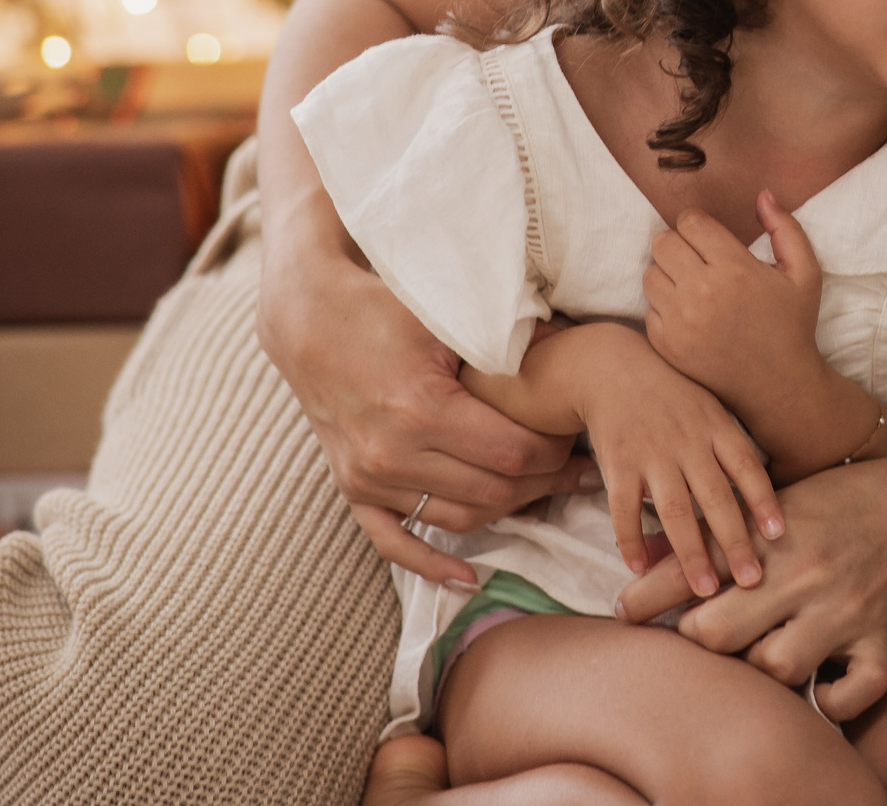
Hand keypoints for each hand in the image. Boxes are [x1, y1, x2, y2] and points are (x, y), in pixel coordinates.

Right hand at [258, 244, 589, 584]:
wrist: (310, 321)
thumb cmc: (385, 309)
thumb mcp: (447, 318)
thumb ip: (505, 343)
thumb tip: (570, 348)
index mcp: (423, 409)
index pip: (513, 451)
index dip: (554, 449)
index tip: (576, 436)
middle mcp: (392, 453)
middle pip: (493, 490)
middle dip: (543, 482)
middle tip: (574, 468)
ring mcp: (368, 478)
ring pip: (458, 517)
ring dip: (507, 511)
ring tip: (544, 494)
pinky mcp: (352, 489)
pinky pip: (394, 543)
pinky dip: (431, 564)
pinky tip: (466, 577)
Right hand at [571, 324, 785, 595]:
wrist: (613, 365)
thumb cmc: (672, 392)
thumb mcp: (710, 405)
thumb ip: (733, 445)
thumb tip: (769, 492)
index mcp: (715, 426)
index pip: (747, 466)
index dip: (764, 500)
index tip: (780, 535)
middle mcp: (687, 441)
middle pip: (715, 498)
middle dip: (734, 542)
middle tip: (752, 581)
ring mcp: (651, 453)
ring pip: (674, 510)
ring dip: (690, 552)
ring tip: (704, 590)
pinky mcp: (617, 462)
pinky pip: (623, 507)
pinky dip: (630, 539)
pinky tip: (639, 568)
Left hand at [616, 459, 886, 720]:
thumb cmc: (837, 506)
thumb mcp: (772, 506)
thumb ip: (711, 537)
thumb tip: (642, 560)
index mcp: (773, 539)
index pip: (692, 574)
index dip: (648, 600)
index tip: (628, 611)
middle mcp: (807, 576)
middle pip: (722, 632)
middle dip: (702, 639)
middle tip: (705, 634)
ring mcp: (846, 613)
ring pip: (778, 667)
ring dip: (760, 668)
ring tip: (759, 654)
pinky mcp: (883, 643)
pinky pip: (854, 692)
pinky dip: (834, 700)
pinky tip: (819, 685)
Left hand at [643, 192, 824, 415]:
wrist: (779, 387)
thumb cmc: (792, 325)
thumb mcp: (805, 273)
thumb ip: (786, 228)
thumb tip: (763, 195)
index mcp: (735, 269)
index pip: (690, 222)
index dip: (699, 226)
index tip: (710, 240)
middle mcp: (703, 292)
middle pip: (663, 242)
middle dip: (679, 245)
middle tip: (698, 260)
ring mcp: (680, 322)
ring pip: (650, 273)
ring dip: (667, 274)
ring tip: (691, 286)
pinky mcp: (666, 346)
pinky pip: (648, 308)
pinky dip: (663, 308)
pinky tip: (688, 315)